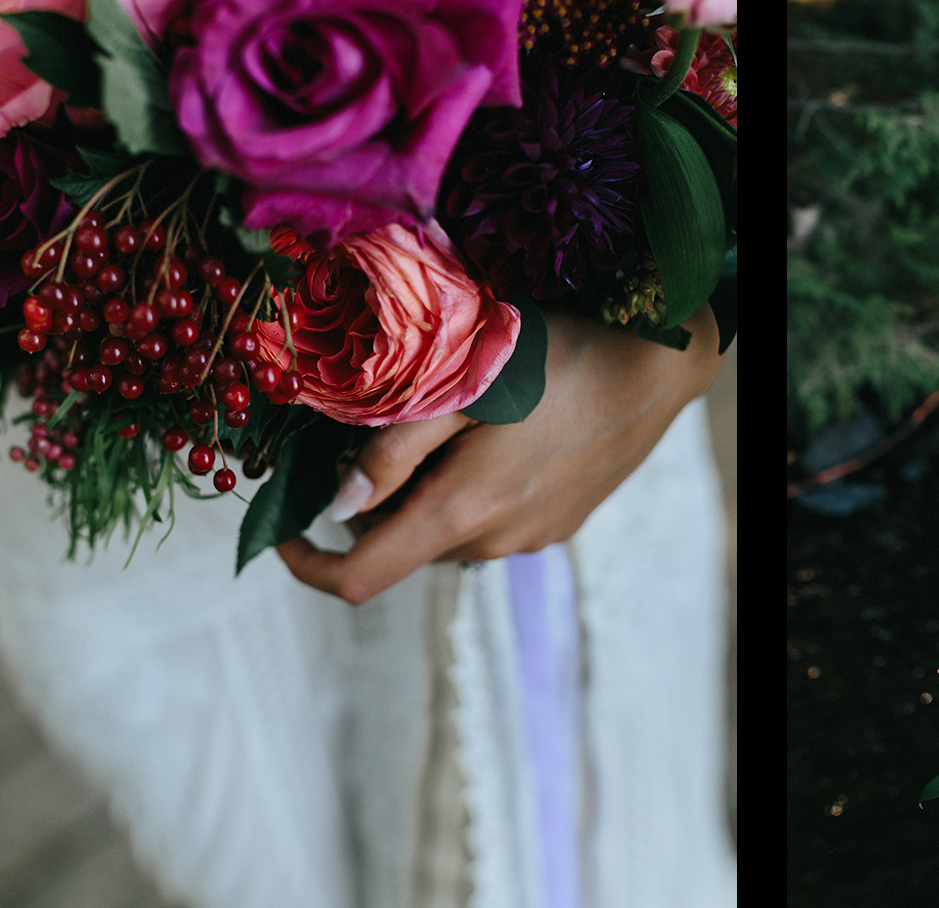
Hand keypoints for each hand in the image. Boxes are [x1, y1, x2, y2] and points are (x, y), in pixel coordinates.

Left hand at [277, 304, 726, 604]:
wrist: (655, 367)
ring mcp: (529, 540)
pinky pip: (487, 521)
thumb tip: (339, 502)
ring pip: (443, 531)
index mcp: (458, 513)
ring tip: (448, 421)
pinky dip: (467, 490)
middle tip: (382, 427)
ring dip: (424, 493)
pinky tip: (494, 432)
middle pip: (400, 545)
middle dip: (374, 501)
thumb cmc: (557, 359)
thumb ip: (393, 449)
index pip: (359, 578)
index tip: (283, 530)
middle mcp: (492, 543)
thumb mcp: (460, 386)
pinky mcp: (557, 526)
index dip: (307, 565)